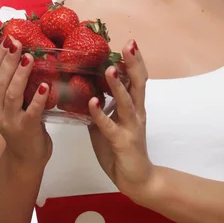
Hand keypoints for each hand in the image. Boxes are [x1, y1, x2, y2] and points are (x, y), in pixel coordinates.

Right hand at [0, 36, 52, 165]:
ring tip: (29, 58)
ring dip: (21, 75)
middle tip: (18, 43)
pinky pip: (32, 111)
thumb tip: (23, 53)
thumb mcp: (11, 102)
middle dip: (8, 60)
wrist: (26, 156)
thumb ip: (12, 83)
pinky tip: (46, 86)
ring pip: (12, 94)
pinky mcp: (25, 129)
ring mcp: (9, 121)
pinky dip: (39, 98)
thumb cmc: (21, 123)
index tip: (6, 40)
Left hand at [88, 40, 156, 200]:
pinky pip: (109, 126)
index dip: (134, 61)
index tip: (129, 42)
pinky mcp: (122, 142)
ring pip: (126, 102)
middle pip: (138, 83)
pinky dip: (100, 114)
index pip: (137, 78)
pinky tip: (92, 102)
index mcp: (134, 106)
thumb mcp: (110, 124)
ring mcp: (131, 127)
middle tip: (128, 44)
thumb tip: (85, 92)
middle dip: (133, 63)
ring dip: (117, 85)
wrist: (139, 180)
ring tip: (109, 69)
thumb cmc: (123, 150)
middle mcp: (136, 113)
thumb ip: (102, 108)